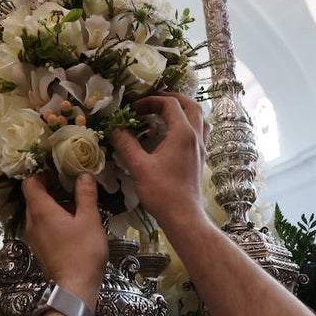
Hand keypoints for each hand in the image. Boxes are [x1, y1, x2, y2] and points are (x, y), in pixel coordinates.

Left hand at [21, 173, 106, 306]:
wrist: (74, 288)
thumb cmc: (82, 252)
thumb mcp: (89, 219)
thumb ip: (85, 195)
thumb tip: (83, 174)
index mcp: (40, 210)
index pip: (30, 182)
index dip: (42, 173)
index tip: (60, 172)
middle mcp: (31, 222)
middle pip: (34, 197)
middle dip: (51, 188)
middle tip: (73, 186)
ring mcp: (33, 237)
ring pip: (38, 212)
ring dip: (54, 205)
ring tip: (77, 205)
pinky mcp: (39, 248)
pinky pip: (42, 226)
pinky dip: (53, 219)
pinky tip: (73, 224)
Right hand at [109, 94, 206, 230]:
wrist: (183, 216)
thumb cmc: (162, 192)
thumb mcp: (139, 166)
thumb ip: (126, 144)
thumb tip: (115, 129)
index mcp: (183, 133)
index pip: (170, 104)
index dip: (151, 101)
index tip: (134, 108)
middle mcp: (196, 137)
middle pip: (190, 105)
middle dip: (171, 99)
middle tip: (153, 102)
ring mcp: (201, 148)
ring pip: (199, 118)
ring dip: (184, 110)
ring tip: (166, 113)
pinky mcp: (200, 159)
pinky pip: (199, 132)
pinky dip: (188, 125)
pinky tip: (174, 134)